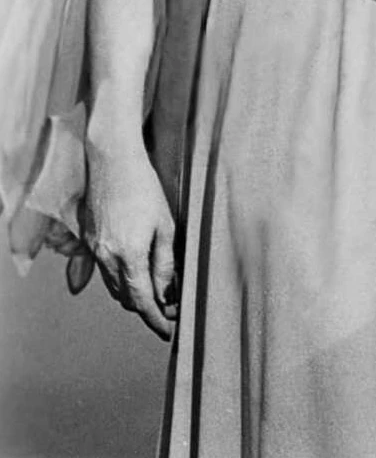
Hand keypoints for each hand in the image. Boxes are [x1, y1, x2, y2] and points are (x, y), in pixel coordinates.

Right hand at [82, 134, 177, 339]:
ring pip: (113, 287)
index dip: (156, 320)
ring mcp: (95, 250)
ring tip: (157, 294)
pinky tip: (136, 272)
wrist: (113, 161)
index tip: (169, 330)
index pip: (143, 301)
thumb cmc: (145, 187)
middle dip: (147, 308)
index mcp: (129, 255)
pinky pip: (105, 271)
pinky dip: (120, 279)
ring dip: (133, 295)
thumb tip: (166, 293)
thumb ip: (165, 263)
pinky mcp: (89, 241)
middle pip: (126, 298)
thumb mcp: (166, 225)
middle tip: (170, 309)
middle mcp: (107, 257)